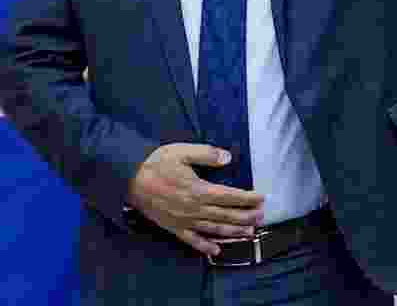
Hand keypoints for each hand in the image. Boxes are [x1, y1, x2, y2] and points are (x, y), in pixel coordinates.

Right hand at [125, 143, 264, 256]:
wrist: (128, 178)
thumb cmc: (156, 163)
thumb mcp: (182, 152)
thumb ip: (207, 154)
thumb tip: (228, 157)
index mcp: (198, 189)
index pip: (230, 196)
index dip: (248, 198)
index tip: (261, 198)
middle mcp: (193, 208)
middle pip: (226, 215)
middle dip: (246, 217)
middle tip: (261, 216)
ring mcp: (183, 220)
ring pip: (213, 229)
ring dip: (233, 232)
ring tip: (249, 233)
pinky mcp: (173, 227)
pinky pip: (192, 240)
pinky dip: (205, 246)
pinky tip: (217, 251)